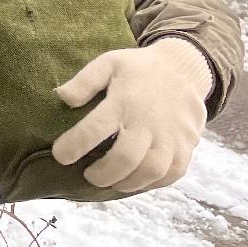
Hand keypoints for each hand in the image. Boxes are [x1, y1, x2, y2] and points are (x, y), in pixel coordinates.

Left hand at [52, 37, 211, 192]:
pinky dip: (153, 183)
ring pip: (151, 171)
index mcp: (124, 100)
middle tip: (89, 175)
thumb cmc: (140, 68)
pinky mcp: (187, 145)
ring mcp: (172, 135)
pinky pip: (173, 173)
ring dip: (127, 182)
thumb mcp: (109, 63)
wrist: (185, 67)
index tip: (60, 155)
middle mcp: (149, 121)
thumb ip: (84, 81)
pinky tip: (137, 179)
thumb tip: (61, 97)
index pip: (94, 129)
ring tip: (112, 181)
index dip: (73, 146)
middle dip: (102, 174)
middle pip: (125, 158)